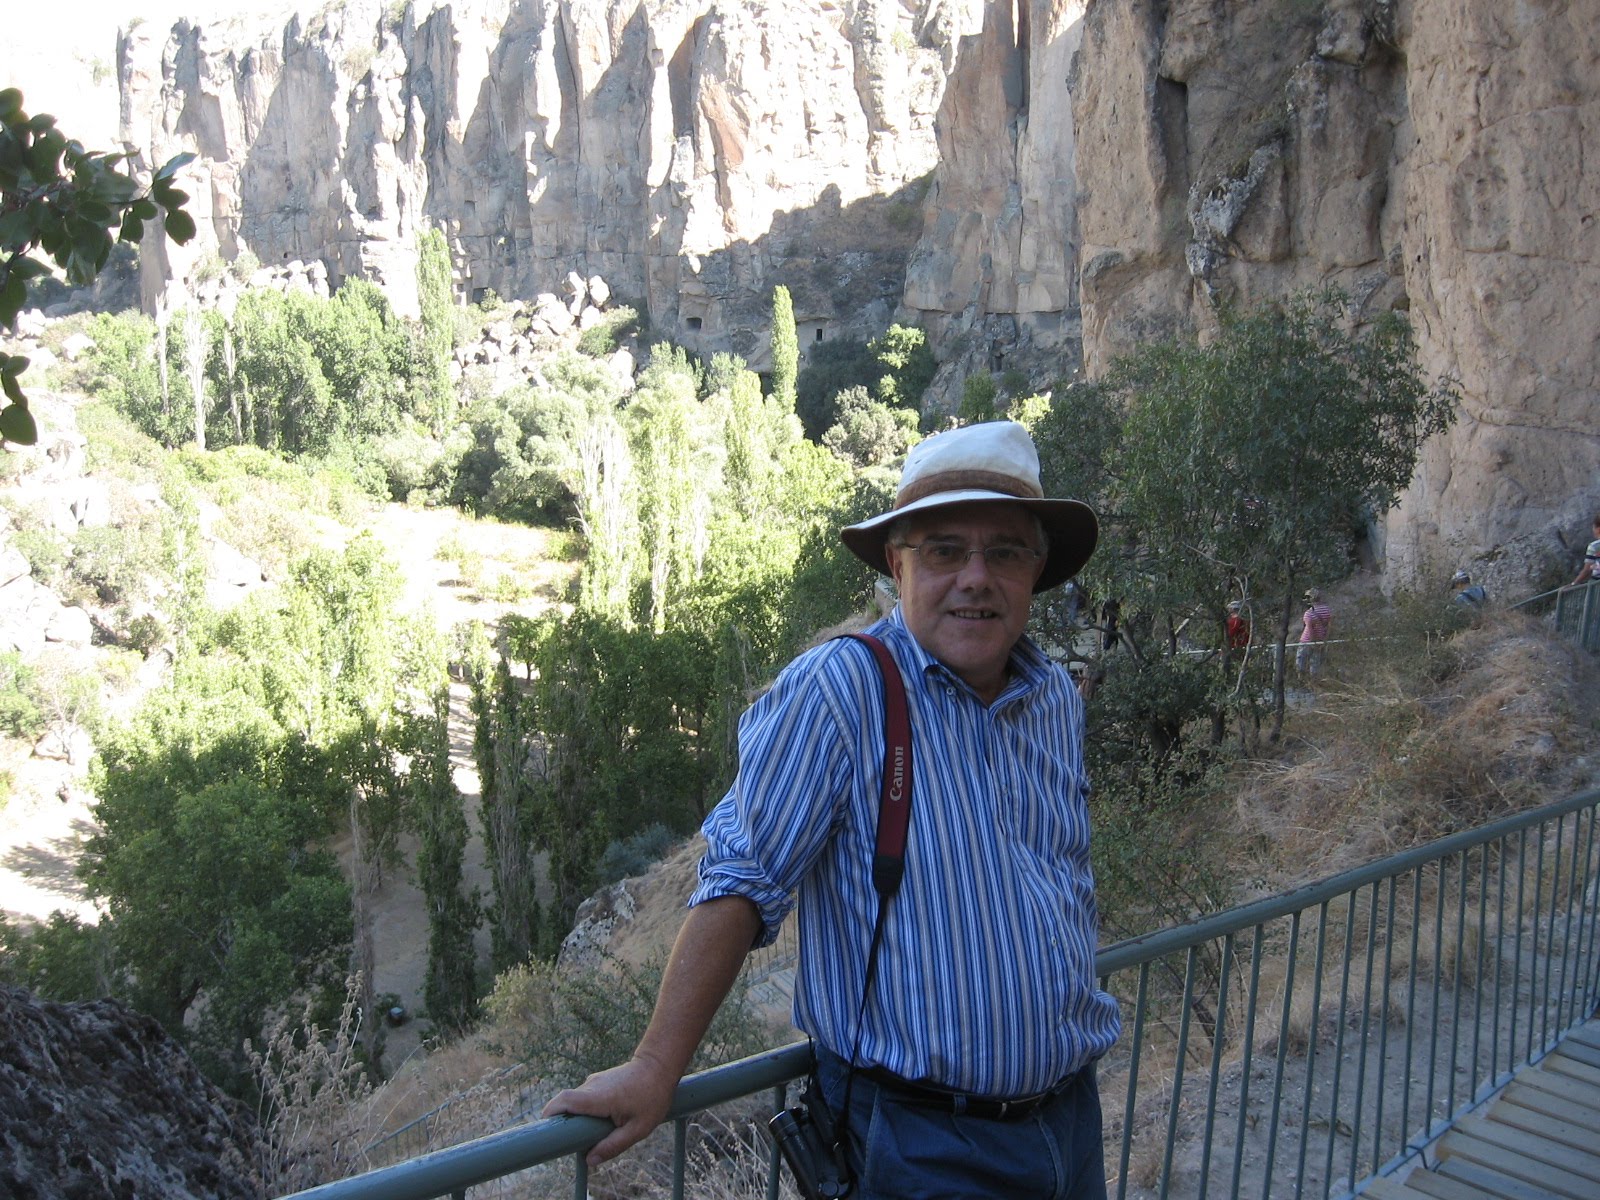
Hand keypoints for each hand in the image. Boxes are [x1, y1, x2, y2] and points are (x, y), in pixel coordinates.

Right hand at [541, 1053, 678, 1166]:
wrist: (659, 1065)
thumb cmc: (652, 1096)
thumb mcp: (638, 1129)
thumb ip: (613, 1145)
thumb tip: (590, 1160)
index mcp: (599, 1097)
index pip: (565, 1100)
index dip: (551, 1113)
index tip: (546, 1129)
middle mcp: (592, 1086)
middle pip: (566, 1104)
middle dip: (564, 1123)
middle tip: (574, 1140)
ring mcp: (594, 1081)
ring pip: (576, 1102)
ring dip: (578, 1118)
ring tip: (596, 1130)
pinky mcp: (598, 1082)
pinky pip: (584, 1098)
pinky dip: (586, 1111)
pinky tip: (605, 1118)